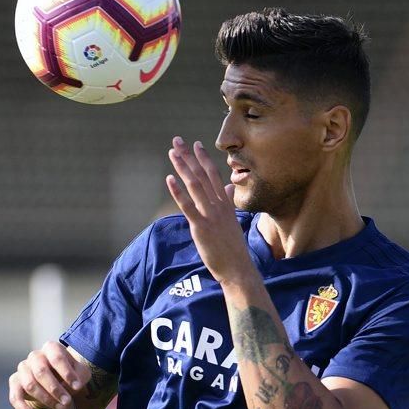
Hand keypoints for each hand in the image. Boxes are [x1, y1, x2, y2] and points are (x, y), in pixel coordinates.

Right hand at [8, 341, 90, 408]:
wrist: (53, 379)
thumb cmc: (68, 374)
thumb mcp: (80, 373)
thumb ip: (79, 377)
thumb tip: (71, 387)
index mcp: (51, 348)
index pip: (57, 358)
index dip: (67, 373)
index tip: (77, 387)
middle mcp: (35, 356)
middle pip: (41, 371)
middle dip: (55, 389)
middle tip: (67, 402)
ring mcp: (23, 368)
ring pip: (30, 385)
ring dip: (45, 399)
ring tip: (60, 408)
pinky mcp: (15, 381)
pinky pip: (15, 396)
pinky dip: (24, 408)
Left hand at [166, 136, 254, 285]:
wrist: (238, 269)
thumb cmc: (233, 249)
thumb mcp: (232, 222)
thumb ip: (228, 203)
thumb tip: (227, 188)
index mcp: (225, 204)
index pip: (213, 175)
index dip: (203, 159)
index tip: (195, 144)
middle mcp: (219, 205)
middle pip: (202, 175)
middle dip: (188, 156)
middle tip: (177, 140)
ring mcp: (211, 215)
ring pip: (195, 185)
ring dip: (182, 167)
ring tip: (172, 152)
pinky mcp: (202, 226)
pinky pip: (188, 206)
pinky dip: (178, 191)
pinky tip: (169, 179)